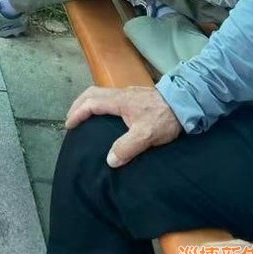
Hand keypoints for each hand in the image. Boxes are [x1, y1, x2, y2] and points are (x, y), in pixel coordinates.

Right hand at [65, 85, 181, 166]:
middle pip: (91, 93)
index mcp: (118, 101)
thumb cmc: (163, 118)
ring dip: (88, 102)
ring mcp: (127, 94)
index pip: (91, 103)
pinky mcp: (134, 96)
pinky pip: (109, 96)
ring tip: (83, 116)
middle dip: (78, 105)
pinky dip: (98, 103)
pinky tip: (105, 114)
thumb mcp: (146, 136)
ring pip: (100, 93)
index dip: (77, 113)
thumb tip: (109, 160)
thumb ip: (127, 147)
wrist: (184, 103)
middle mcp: (120, 94)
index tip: (69, 125)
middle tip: (71, 119)